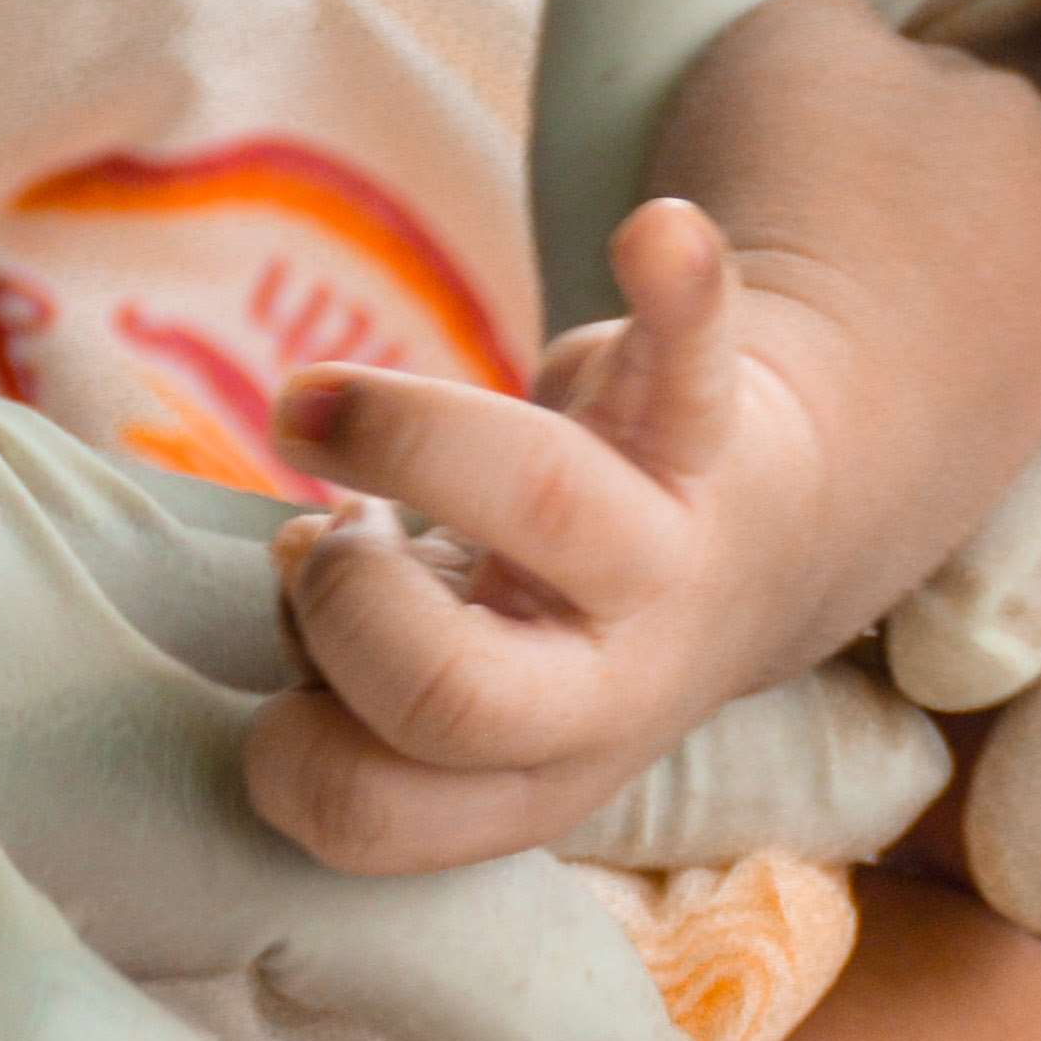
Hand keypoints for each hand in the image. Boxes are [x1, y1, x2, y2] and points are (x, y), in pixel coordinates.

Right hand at [249, 0, 1040, 877]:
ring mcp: (665, 561)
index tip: (306, 670)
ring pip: (539, 500)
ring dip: (399, 435)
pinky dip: (680, 286)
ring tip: (312, 409)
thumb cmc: (535, 617)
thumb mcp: (449, 681)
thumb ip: (355, 649)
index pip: (363, 808)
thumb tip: (312, 554)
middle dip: (343, 607)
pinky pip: (694, 354)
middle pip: (450, 692)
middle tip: (335, 544)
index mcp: (526, 779)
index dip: (286, 736)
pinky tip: (657, 231)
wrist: (753, 547)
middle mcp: (611, 692)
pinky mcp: (703, 429)